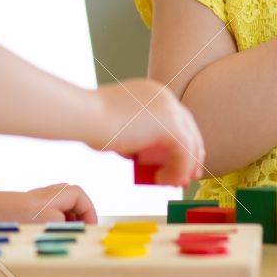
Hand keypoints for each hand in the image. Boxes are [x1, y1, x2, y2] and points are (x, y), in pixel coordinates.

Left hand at [0, 184, 98, 236]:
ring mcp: (27, 207)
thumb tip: (81, 231)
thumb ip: (66, 224)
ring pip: (53, 212)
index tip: (89, 230)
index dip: (89, 212)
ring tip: (56, 241)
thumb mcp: (46, 221)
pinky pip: (37, 220)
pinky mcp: (14, 216)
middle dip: (76, 217)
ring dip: (59, 225)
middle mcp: (40, 199)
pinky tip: (35, 244)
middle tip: (75, 233)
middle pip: (68, 200)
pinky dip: (42, 231)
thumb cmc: (6, 217)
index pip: (79, 196)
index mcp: (51, 197)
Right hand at [90, 78, 205, 185]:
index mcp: (154, 92)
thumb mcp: (121, 127)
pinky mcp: (170, 124)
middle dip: (190, 155)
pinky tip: (162, 181)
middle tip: (186, 178)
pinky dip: (178, 170)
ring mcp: (170, 108)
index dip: (180, 143)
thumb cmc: (92, 123)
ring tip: (172, 183)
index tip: (178, 163)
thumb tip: (142, 156)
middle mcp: (165, 96)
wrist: (85, 116)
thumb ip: (136, 137)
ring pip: (190, 142)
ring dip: (184, 167)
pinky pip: (184, 152)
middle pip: (189, 128)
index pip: (177, 119)